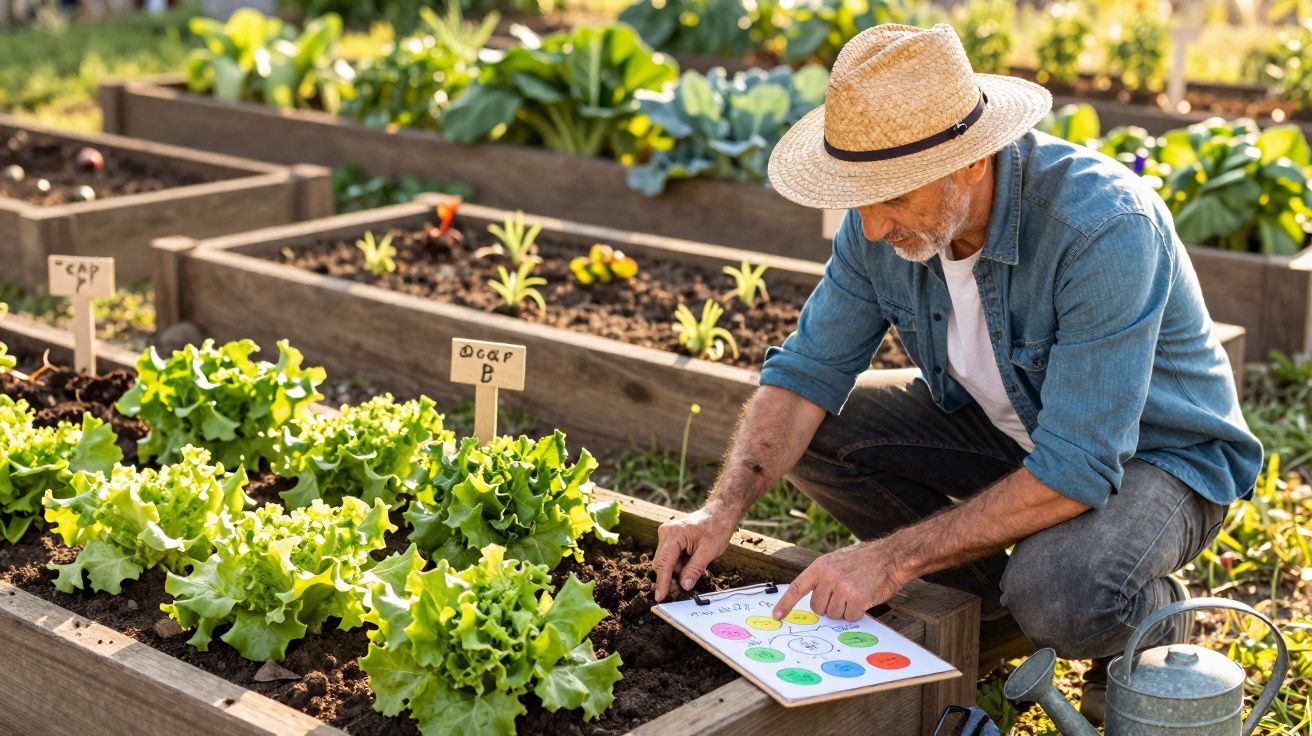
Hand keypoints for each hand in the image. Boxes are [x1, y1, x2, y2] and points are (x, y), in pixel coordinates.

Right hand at [653, 502, 739, 601]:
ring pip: (667, 562)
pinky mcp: (670, 538)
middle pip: (661, 564)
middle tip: (685, 588)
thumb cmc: (716, 528)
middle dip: (672, 577)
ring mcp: (667, 534)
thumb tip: (683, 586)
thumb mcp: (708, 552)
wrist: (720, 513)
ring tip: (697, 564)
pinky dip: (681, 563)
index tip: (659, 598)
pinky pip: (671, 557)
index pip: (663, 564)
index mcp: (673, 535)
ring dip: (679, 570)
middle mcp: (665, 533)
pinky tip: (693, 559)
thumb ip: (694, 570)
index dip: (662, 583)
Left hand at [772, 540, 910, 621]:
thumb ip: (824, 576)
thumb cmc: (866, 559)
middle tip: (844, 596)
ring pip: (833, 614)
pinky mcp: (857, 599)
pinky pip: (850, 617)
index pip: (798, 587)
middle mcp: (828, 576)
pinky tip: (865, 598)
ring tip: (856, 593)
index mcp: (821, 565)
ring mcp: (842, 588)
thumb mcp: (838, 560)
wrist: (891, 556)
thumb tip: (815, 598)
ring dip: (844, 610)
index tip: (777, 615)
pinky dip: (857, 613)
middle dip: (829, 607)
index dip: (786, 603)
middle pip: (817, 607)